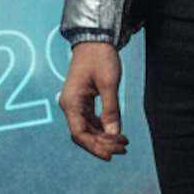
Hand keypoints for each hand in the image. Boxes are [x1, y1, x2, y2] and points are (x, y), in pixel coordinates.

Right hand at [57, 40, 130, 158]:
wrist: (94, 39)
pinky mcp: (83, 101)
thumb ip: (111, 110)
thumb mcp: (108, 84)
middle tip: (124, 149)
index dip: (96, 147)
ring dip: (104, 138)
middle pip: (83, 135)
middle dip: (102, 144)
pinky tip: (116, 133)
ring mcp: (76, 104)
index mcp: (71, 103)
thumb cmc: (100, 57)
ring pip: (88, 129)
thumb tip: (114, 134)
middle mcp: (70, 106)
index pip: (80, 134)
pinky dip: (103, 129)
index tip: (113, 154)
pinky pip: (91, 121)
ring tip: (123, 143)